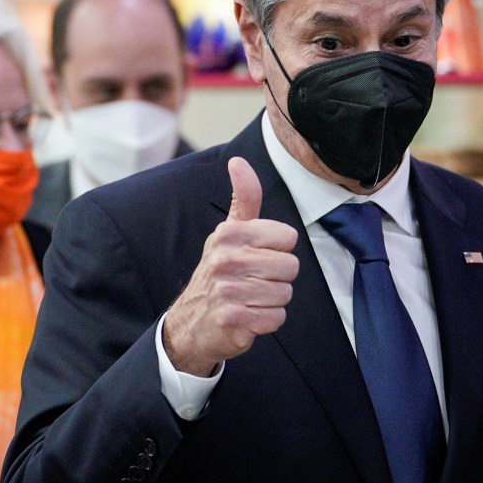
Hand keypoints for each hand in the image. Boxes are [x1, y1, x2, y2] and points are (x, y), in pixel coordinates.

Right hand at [163, 156, 298, 375]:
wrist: (192, 321)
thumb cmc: (220, 271)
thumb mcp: (230, 231)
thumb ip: (244, 197)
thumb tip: (239, 161)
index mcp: (229, 234)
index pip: (288, 238)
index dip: (279, 250)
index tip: (258, 256)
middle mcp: (226, 259)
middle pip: (290, 267)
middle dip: (278, 277)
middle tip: (254, 281)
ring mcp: (227, 290)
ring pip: (285, 293)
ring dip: (272, 300)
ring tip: (250, 298)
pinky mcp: (232, 319)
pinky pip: (275, 318)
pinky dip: (267, 321)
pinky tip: (248, 315)